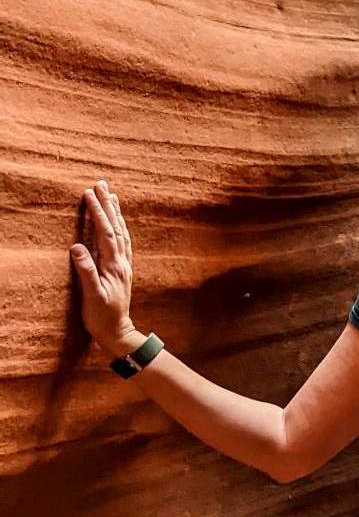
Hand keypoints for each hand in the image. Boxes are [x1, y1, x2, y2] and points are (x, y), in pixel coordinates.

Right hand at [71, 178, 137, 351]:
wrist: (117, 332)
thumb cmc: (102, 316)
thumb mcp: (91, 295)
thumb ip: (85, 271)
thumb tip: (76, 247)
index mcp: (114, 266)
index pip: (106, 233)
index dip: (98, 212)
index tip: (89, 194)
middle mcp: (122, 263)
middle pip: (116, 228)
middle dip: (108, 205)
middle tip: (101, 184)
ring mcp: (123, 266)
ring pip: (121, 233)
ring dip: (115, 213)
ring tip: (111, 195)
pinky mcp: (122, 271)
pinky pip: (122, 243)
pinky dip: (119, 228)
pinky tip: (117, 223)